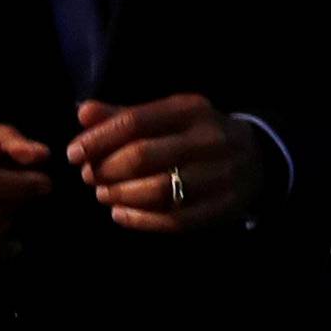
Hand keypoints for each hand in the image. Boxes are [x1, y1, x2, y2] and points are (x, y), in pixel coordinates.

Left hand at [66, 95, 266, 231]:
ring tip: (103, 194)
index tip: (73, 153)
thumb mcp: (168, 115)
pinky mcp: (223, 208)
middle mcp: (208, 140)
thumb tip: (82, 113)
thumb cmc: (198, 133)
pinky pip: (174, 220)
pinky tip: (119, 214)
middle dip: (106, 169)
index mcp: (191, 110)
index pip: (135, 122)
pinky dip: (139, 220)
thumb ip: (124, 115)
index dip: (98, 139)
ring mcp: (220, 176)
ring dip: (120, 195)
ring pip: (158, 191)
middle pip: (144, 156)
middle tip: (88, 176)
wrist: (257, 158)